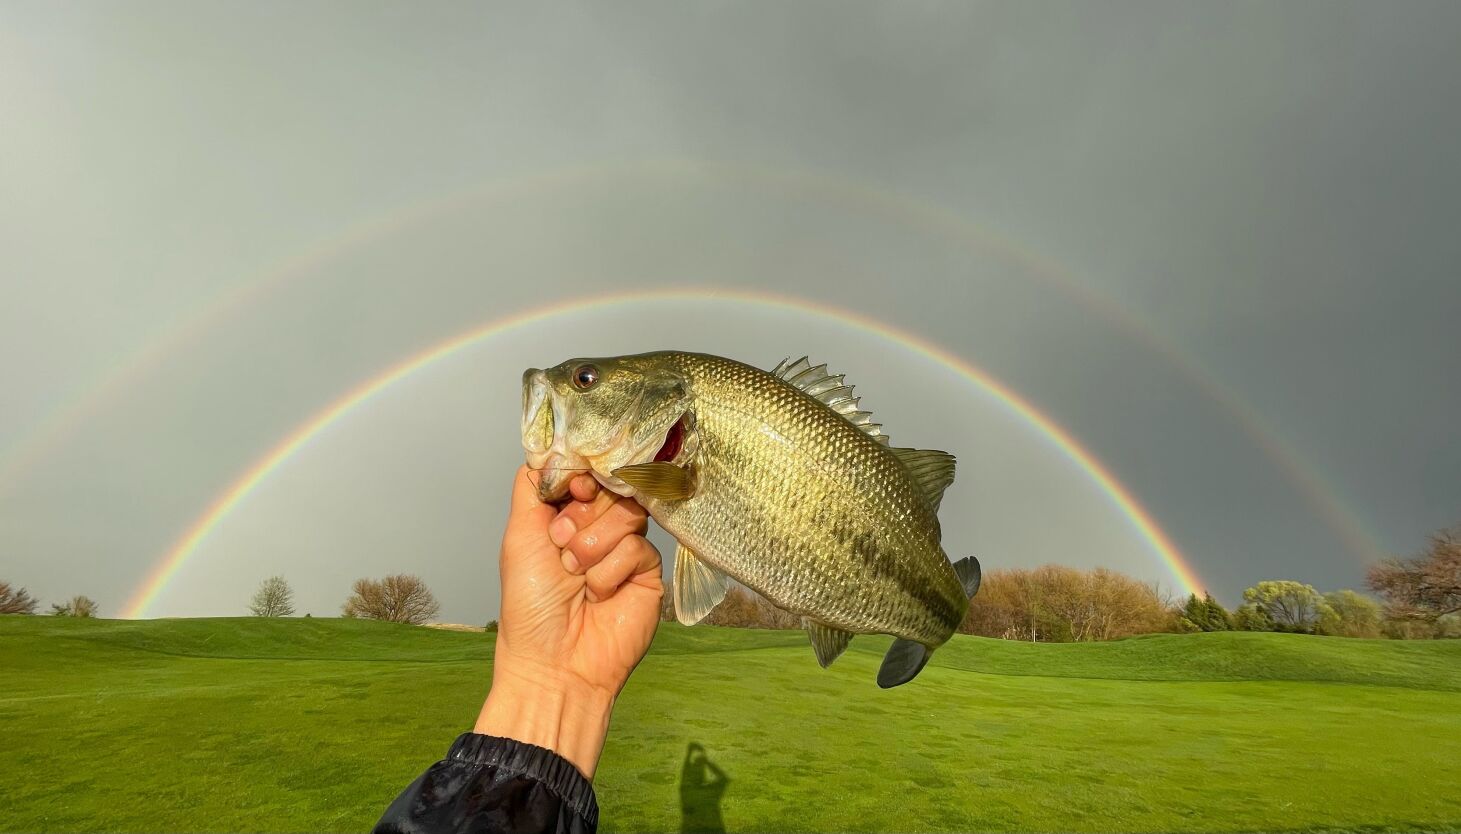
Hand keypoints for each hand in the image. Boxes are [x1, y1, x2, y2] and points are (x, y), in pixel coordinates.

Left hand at [475, 465, 663, 777]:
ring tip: (577, 576)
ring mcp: (624, 547)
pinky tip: (599, 595)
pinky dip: (611, 570)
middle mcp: (596, 527)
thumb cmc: (531, 606)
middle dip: (582, 515)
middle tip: (563, 546)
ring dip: (594, 545)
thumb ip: (534, 485)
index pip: (584, 471)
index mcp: (564, 516)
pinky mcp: (647, 570)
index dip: (581, 475)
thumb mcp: (520, 535)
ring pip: (626, 512)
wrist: (556, 663)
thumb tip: (551, 449)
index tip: (572, 490)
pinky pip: (638, 546)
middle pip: (608, 486)